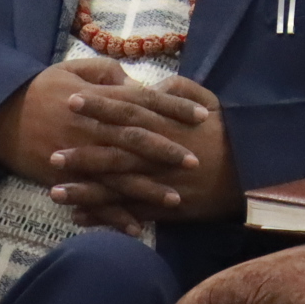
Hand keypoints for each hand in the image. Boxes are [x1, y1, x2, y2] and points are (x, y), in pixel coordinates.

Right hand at [0, 57, 200, 228]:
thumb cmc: (42, 89)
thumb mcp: (74, 69)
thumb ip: (108, 74)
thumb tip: (136, 84)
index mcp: (100, 99)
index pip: (145, 102)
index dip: (175, 107)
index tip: (203, 115)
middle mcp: (93, 128)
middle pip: (137, 139)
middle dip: (168, 151)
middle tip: (195, 162)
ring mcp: (80, 156)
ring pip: (119, 175)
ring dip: (147, 189)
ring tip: (175, 201)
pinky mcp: (66, 179)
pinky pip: (94, 200)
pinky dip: (114, 215)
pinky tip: (136, 228)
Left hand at [47, 77, 240, 228]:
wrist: (253, 174)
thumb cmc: (230, 134)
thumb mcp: (210, 102)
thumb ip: (180, 90)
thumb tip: (152, 85)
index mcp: (169, 125)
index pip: (128, 112)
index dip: (100, 106)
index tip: (72, 100)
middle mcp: (160, 154)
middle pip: (116, 150)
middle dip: (83, 151)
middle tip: (51, 151)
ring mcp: (161, 183)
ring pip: (118, 186)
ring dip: (85, 189)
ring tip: (54, 190)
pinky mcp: (166, 207)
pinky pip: (130, 212)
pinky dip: (105, 216)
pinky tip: (78, 218)